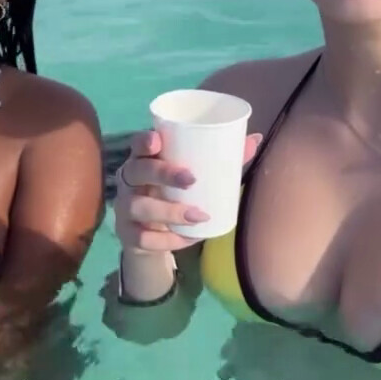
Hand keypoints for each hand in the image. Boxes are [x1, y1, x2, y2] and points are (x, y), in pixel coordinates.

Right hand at [114, 128, 261, 253]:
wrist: (150, 237)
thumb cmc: (174, 195)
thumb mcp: (192, 177)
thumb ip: (221, 159)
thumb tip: (255, 139)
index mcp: (144, 159)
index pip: (137, 144)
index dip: (144, 141)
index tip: (158, 141)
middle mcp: (129, 180)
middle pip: (137, 171)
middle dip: (163, 173)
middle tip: (192, 179)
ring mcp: (125, 207)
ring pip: (138, 206)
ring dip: (169, 211)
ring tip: (197, 216)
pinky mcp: (127, 233)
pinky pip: (143, 237)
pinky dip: (167, 240)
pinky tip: (187, 239)